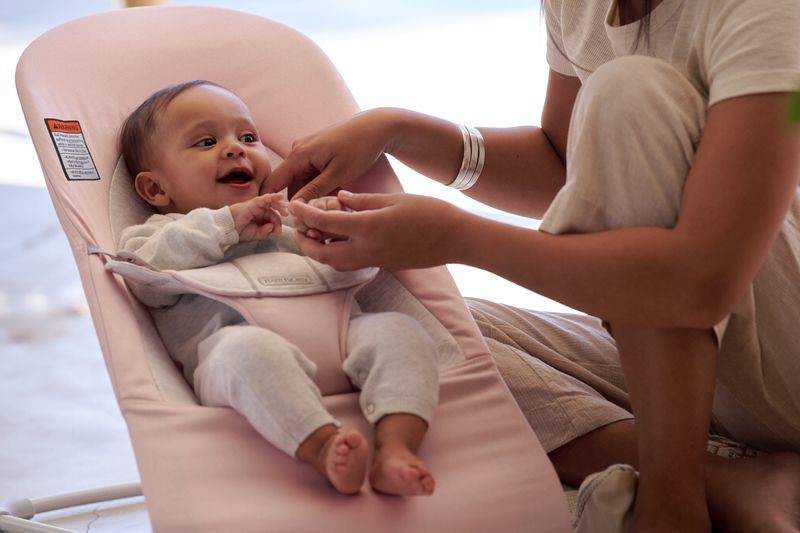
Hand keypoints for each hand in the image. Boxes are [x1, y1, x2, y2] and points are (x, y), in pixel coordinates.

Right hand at [229, 193, 288, 241]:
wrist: (228, 228)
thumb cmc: (240, 231)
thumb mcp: (257, 234)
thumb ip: (266, 232)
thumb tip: (272, 227)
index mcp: (261, 218)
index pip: (273, 219)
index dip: (277, 224)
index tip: (278, 232)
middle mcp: (260, 210)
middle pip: (274, 211)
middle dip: (280, 215)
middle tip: (285, 217)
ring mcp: (257, 206)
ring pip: (271, 203)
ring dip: (279, 206)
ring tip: (284, 212)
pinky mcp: (253, 202)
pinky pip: (265, 198)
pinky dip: (273, 197)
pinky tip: (280, 196)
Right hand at [262, 109, 393, 201]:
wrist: (376, 127)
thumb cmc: (359, 148)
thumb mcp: (338, 174)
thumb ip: (314, 191)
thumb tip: (294, 207)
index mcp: (298, 155)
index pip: (273, 182)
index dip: (274, 201)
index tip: (284, 219)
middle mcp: (298, 151)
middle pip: (290, 185)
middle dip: (303, 202)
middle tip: (323, 214)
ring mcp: (307, 151)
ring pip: (302, 182)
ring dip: (314, 195)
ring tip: (335, 200)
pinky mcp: (317, 153)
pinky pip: (311, 175)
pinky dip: (321, 185)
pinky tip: (337, 189)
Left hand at [288, 190, 463, 269]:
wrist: (456, 238)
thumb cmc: (429, 212)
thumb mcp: (392, 199)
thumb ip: (362, 200)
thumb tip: (340, 199)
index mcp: (368, 227)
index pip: (325, 223)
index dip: (306, 215)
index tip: (294, 207)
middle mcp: (367, 249)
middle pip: (323, 255)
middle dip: (305, 245)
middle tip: (298, 231)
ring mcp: (376, 260)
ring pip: (336, 264)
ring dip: (321, 253)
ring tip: (316, 236)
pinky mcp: (384, 265)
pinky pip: (352, 264)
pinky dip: (338, 255)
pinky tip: (341, 240)